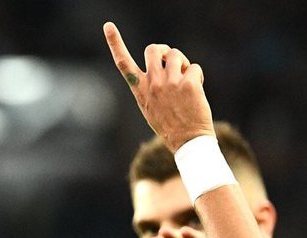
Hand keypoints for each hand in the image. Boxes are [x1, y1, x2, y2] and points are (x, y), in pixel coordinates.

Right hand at [104, 22, 213, 151]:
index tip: (108, 26)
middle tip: (173, 64)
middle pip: (154, 49)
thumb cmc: (170, 125)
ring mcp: (170, 83)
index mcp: (139, 90)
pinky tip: (197, 91)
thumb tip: (162, 63)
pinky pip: (194, 67)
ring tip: (185, 80)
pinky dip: (198, 76)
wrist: (187, 141)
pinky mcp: (188, 84)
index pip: (123, 63)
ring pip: (175, 54)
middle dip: (164, 51)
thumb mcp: (150, 106)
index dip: (115, 43)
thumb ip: (151, 85)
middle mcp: (152, 84)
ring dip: (183, 63)